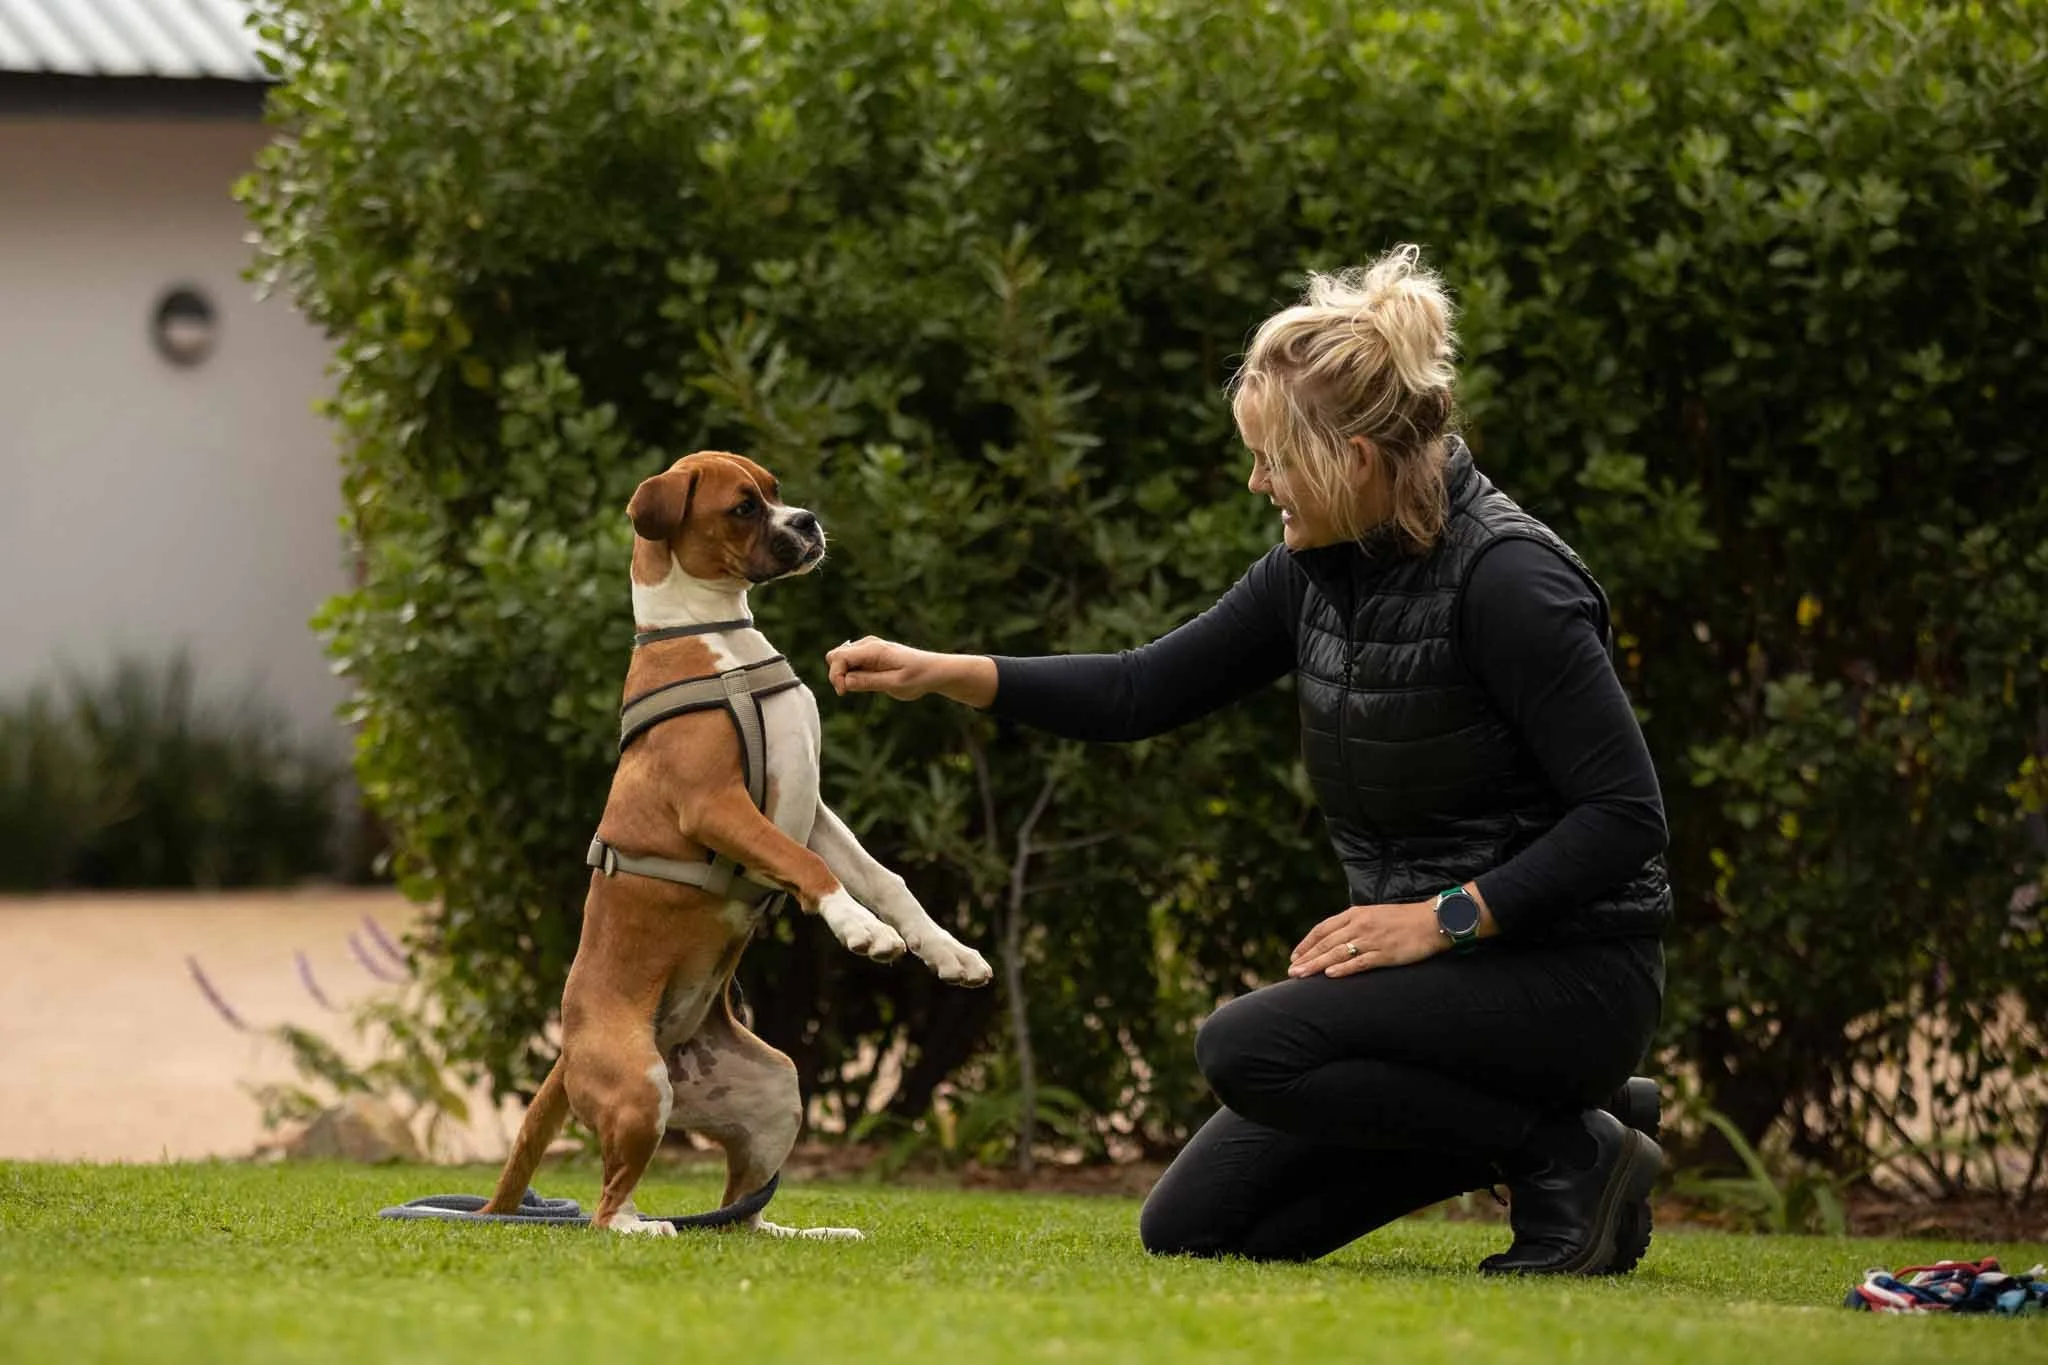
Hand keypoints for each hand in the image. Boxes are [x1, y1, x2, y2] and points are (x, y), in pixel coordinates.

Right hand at [826, 636, 936, 699]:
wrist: (933, 670)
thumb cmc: (918, 677)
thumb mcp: (895, 684)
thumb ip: (869, 682)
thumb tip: (845, 682)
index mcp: (874, 649)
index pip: (839, 657)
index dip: (836, 675)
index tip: (844, 692)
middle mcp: (868, 644)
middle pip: (835, 655)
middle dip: (837, 674)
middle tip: (850, 691)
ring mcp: (868, 648)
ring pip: (840, 659)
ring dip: (845, 675)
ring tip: (865, 686)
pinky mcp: (870, 655)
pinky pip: (851, 663)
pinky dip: (852, 674)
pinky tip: (868, 682)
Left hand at [1288, 899, 1446, 978]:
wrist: (1433, 921)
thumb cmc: (1404, 919)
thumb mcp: (1374, 914)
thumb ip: (1355, 924)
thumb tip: (1335, 938)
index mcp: (1356, 914)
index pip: (1323, 929)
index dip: (1307, 943)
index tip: (1294, 955)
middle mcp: (1360, 925)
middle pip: (1326, 943)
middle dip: (1306, 957)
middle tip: (1291, 971)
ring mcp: (1372, 939)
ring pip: (1338, 953)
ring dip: (1317, 965)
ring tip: (1301, 975)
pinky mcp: (1385, 953)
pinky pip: (1360, 962)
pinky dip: (1343, 968)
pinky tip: (1330, 975)